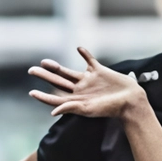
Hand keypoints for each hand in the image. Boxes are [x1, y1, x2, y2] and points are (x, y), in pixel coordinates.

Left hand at [28, 48, 147, 119]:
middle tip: (31, 70)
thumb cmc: (110, 108)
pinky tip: (79, 48)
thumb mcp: (88, 109)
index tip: (31, 92)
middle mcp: (80, 90)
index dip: (42, 96)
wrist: (130, 100)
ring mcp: (89, 80)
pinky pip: (89, 61)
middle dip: (44, 76)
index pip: (55, 98)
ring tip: (44, 62)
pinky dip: (84, 54)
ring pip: (68, 72)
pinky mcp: (99, 71)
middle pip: (58, 81)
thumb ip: (70, 108)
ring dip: (57, 67)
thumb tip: (52, 112)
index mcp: (76, 100)